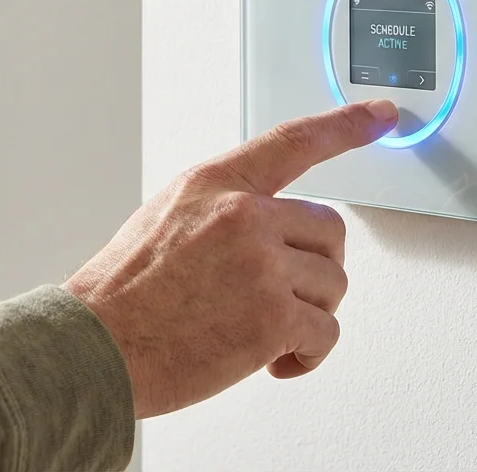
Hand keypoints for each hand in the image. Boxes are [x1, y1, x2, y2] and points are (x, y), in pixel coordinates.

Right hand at [63, 100, 398, 418]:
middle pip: (329, 231)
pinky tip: (275, 361)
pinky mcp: (273, 315)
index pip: (294, 141)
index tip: (382, 115)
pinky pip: (325, 332)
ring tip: (262, 333)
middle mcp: (243, 214)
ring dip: (308, 316)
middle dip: (313, 270)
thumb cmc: (121, 295)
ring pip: (333, 285)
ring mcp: (261, 263)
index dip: (345, 125)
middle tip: (279, 298)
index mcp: (215, 183)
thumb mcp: (165, 219)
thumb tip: (268, 232)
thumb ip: (222, 213)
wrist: (94, 347)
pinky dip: (306, 354)